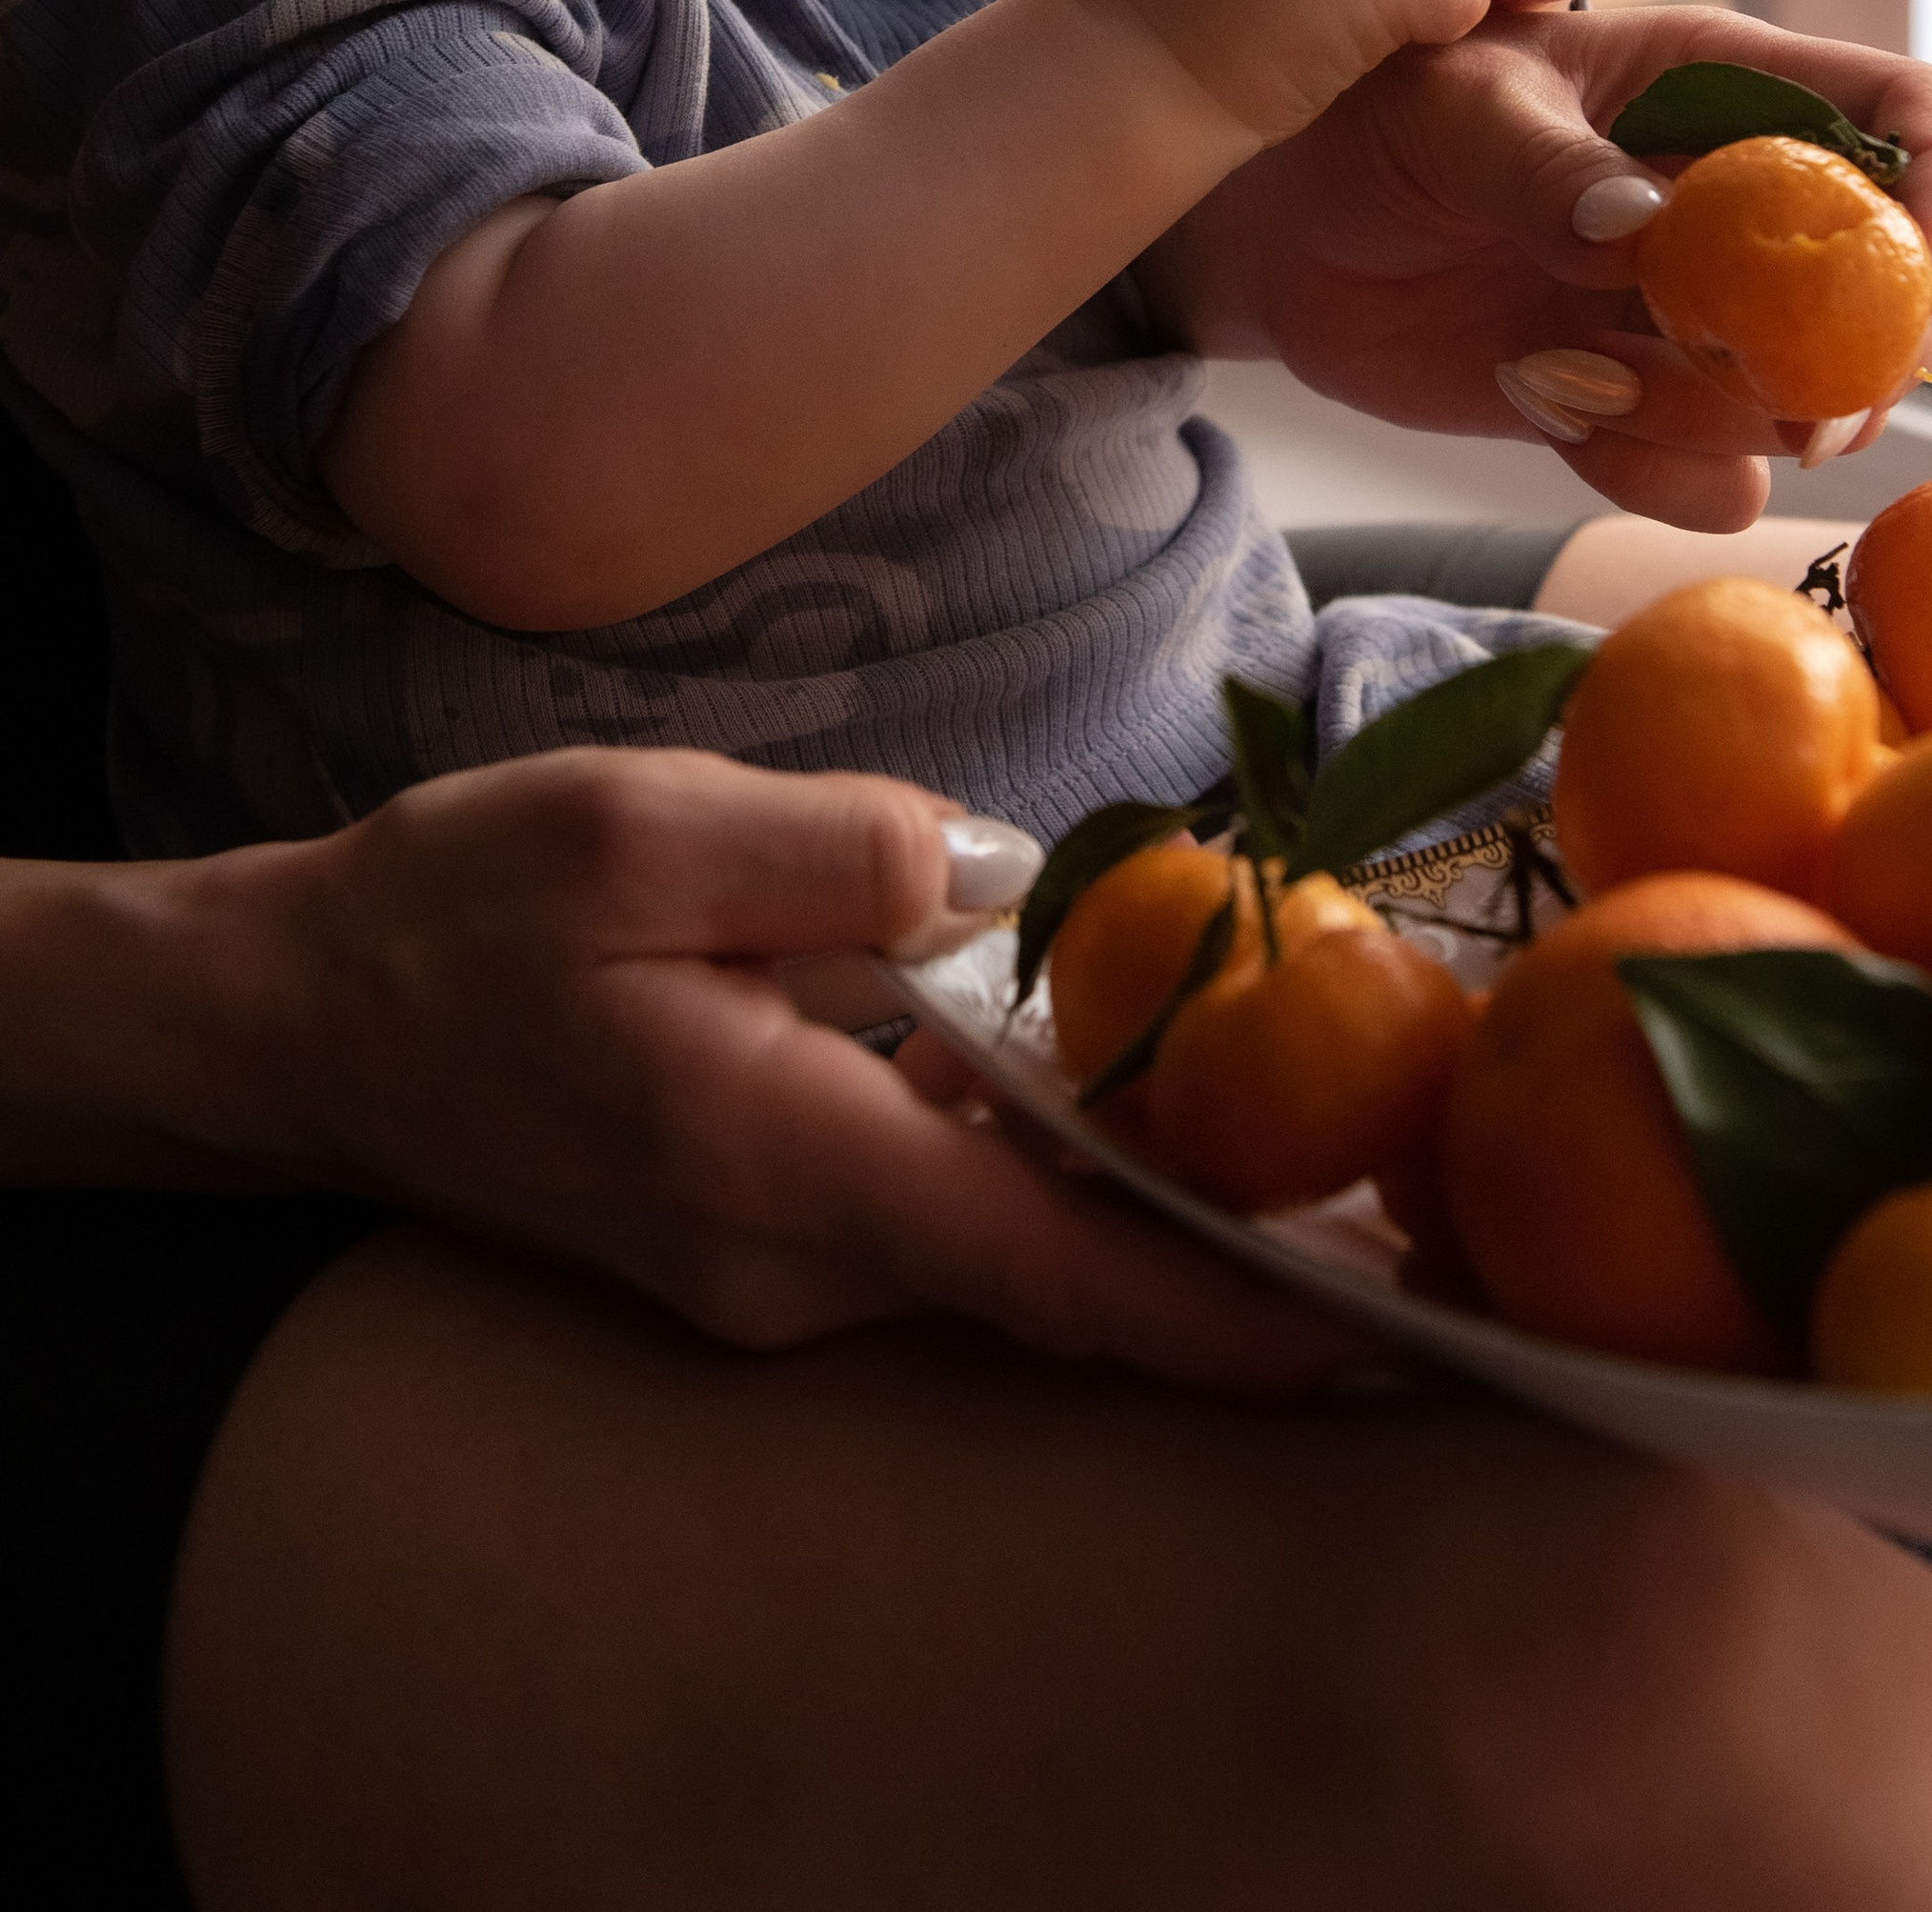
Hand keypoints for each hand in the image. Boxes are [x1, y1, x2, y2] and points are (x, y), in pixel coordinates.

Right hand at [119, 753, 1351, 1390]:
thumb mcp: (636, 825)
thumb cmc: (460, 914)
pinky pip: (931, 1225)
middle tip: (1399, 1192)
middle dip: (1223, 1263)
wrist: (302, 1022)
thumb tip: (1002, 878)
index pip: (1043, 1277)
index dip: (1214, 1316)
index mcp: (776, 1162)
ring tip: (1299, 1128)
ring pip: (995, 1254)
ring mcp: (765, 1274)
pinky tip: (1112, 1098)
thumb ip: (835, 845)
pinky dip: (1037, 1181)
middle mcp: (787, 1263)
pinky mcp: (753, 1245)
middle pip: (1048, 1284)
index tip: (1366, 1334)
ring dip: (1136, 1212)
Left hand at [1150, 2, 1931, 527]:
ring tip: (1568, 371)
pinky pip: (1706, 479)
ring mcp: (1698, 319)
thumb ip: (1547, 167)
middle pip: (1904, 290)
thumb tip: (1647, 232)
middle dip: (1875, 358)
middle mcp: (1739, 210)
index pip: (1907, 119)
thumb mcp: (1451, 111)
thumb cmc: (1375, 115)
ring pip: (1806, 404)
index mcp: (1724, 89)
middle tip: (1807, 411)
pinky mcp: (1635, 409)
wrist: (1281, 225)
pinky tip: (1538, 399)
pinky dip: (1645, 471)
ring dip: (1715, 418)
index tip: (1926, 267)